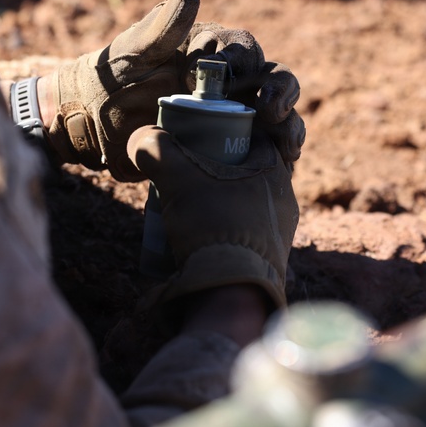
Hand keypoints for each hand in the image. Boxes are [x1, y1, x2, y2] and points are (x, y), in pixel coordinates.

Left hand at [42, 0, 304, 180]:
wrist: (92, 123)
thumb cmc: (111, 77)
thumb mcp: (133, 51)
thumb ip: (161, 26)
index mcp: (212, 49)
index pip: (245, 47)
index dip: (248, 58)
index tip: (237, 74)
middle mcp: (229, 80)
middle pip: (273, 79)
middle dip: (281, 92)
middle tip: (271, 111)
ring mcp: (232, 114)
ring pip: (276, 116)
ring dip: (289, 127)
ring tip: (285, 146)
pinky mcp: (229, 146)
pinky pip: (262, 150)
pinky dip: (277, 157)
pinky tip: (282, 166)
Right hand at [127, 124, 298, 308]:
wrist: (230, 294)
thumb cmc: (212, 225)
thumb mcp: (176, 177)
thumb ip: (155, 149)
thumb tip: (141, 138)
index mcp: (275, 172)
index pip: (254, 137)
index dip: (223, 132)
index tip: (198, 137)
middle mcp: (285, 202)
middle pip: (246, 171)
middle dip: (215, 169)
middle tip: (185, 171)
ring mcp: (279, 235)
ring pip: (244, 204)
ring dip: (217, 201)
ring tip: (185, 205)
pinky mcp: (268, 262)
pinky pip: (243, 234)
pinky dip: (221, 230)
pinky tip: (196, 235)